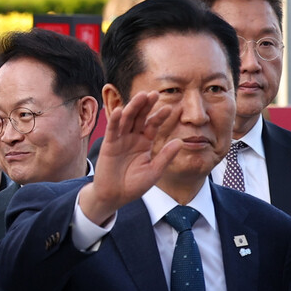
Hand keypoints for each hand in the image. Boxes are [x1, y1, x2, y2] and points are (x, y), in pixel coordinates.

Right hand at [78, 91, 181, 224]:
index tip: (170, 108)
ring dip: (133, 107)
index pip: (153, 125)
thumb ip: (165, 156)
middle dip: (147, 105)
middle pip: (140, 117)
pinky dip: (115, 120)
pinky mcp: (109, 145)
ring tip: (141, 96)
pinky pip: (113, 130)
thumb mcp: (154, 171)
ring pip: (127, 119)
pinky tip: (120, 110)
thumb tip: (180, 141)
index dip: (160, 117)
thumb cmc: (134, 185)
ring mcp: (120, 139)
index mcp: (145, 142)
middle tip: (154, 93)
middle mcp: (133, 137)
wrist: (115, 196)